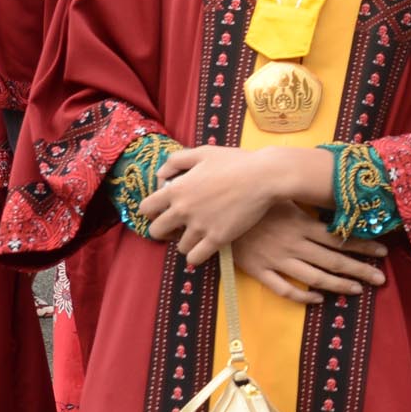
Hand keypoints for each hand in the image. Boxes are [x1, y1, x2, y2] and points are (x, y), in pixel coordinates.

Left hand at [138, 145, 291, 266]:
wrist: (264, 176)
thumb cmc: (235, 162)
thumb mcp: (202, 152)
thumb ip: (176, 161)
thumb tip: (161, 175)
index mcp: (176, 189)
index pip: (146, 208)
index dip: (151, 212)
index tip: (162, 212)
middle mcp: (183, 210)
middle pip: (156, 231)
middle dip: (164, 231)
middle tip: (176, 228)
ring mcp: (200, 226)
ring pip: (179, 247)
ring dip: (185, 243)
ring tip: (197, 236)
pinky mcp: (218, 238)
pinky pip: (195, 258)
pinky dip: (197, 256)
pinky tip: (205, 248)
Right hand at [231, 200, 389, 303]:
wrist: (214, 211)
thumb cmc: (251, 198)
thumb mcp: (282, 196)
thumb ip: (306, 203)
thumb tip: (332, 196)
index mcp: (301, 225)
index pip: (339, 238)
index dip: (363, 246)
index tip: (382, 252)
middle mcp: (293, 244)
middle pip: (333, 261)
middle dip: (360, 270)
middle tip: (381, 279)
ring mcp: (276, 260)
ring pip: (314, 279)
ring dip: (338, 286)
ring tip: (357, 290)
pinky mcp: (259, 271)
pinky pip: (284, 289)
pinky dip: (303, 297)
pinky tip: (318, 300)